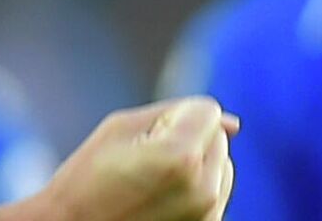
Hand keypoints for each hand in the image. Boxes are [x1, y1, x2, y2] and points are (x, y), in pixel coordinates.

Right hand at [32, 97, 237, 220]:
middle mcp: (204, 190)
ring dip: (198, 164)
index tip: (146, 137)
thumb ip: (176, 113)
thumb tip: (234, 123)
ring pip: (223, 166)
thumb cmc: (87, 179)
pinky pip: (216, 193)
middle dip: (190, 139)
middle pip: (218, 138)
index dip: (176, 116)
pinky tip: (161, 199)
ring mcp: (208, 216)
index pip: (208, 111)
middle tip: (145, 161)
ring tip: (154, 182)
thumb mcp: (120, 129)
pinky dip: (196, 188)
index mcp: (182, 157)